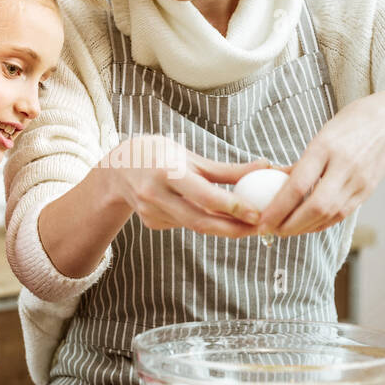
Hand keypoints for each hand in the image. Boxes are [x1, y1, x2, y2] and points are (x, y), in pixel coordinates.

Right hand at [104, 135, 270, 237]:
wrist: (118, 168)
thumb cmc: (160, 155)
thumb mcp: (191, 158)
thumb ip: (227, 169)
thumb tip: (265, 166)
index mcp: (168, 172)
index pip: (206, 196)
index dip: (234, 207)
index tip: (257, 213)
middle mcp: (156, 194)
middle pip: (201, 221)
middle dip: (233, 229)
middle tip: (258, 229)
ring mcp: (151, 212)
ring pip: (194, 225)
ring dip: (222, 227)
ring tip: (245, 224)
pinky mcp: (151, 223)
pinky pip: (184, 224)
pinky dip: (201, 220)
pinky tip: (206, 213)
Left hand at [257, 91, 384, 236]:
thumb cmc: (349, 125)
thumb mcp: (321, 135)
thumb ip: (301, 163)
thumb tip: (273, 182)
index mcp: (326, 147)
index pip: (297, 185)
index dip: (277, 208)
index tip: (261, 220)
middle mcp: (344, 166)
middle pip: (315, 207)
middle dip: (289, 225)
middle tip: (270, 230)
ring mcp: (359, 181)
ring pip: (329, 215)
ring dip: (304, 228)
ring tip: (284, 230)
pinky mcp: (367, 191)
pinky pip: (341, 215)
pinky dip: (321, 224)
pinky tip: (307, 226)